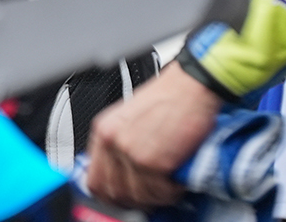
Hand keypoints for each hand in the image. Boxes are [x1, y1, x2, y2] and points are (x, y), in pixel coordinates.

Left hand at [84, 65, 221, 207]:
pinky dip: (170, 192)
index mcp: (104, 130)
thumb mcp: (131, 117)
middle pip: (114, 192)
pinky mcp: (154, 162)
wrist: (191, 85)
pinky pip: (159, 192)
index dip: (108, 194)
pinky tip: (176, 181)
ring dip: (155, 196)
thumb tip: (120, 172)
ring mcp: (132, 153)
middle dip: (134, 199)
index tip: (122, 197)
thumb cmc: (168, 97)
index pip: (94, 179)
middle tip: (150, 195)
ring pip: (137, 196)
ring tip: (166, 186)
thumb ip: (121, 143)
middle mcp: (113, 142)